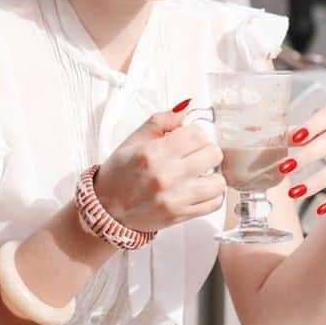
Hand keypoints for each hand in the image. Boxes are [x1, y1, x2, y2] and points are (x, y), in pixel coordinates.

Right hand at [94, 106, 224, 232]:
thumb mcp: (132, 141)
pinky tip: (201, 189)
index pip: (196, 134)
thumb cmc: (118, 175)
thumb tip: (184, 109)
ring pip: (218, 181)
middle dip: (205, 150)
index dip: (194, 133)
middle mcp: (166, 176)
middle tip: (194, 155)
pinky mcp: (181, 215)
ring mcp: (175, 199)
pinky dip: (212, 194)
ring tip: (200, 174)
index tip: (187, 139)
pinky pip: (214, 203)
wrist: (107, 210)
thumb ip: (160, 121)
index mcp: (153, 154)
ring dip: (212, 175)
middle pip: (212, 154)